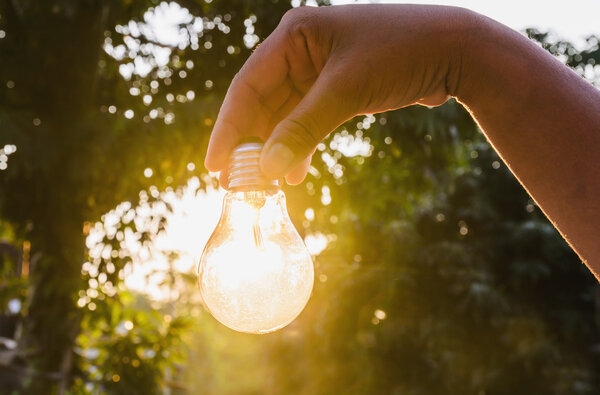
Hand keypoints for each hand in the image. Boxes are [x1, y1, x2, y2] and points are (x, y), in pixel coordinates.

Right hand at [204, 4, 473, 185]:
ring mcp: (317, 71)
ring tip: (265, 185)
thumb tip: (267, 169)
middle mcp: (300, 51)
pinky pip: (305, 121)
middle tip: (238, 184)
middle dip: (251, 145)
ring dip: (274, 150)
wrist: (453, 50)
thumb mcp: (345, 91)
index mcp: (293, 36)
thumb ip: (303, 129)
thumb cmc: (399, 54)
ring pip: (283, 117)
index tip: (216, 165)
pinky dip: (298, 146)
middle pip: (261, 104)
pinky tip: (293, 172)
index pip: (247, 87)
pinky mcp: (335, 89)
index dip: (229, 128)